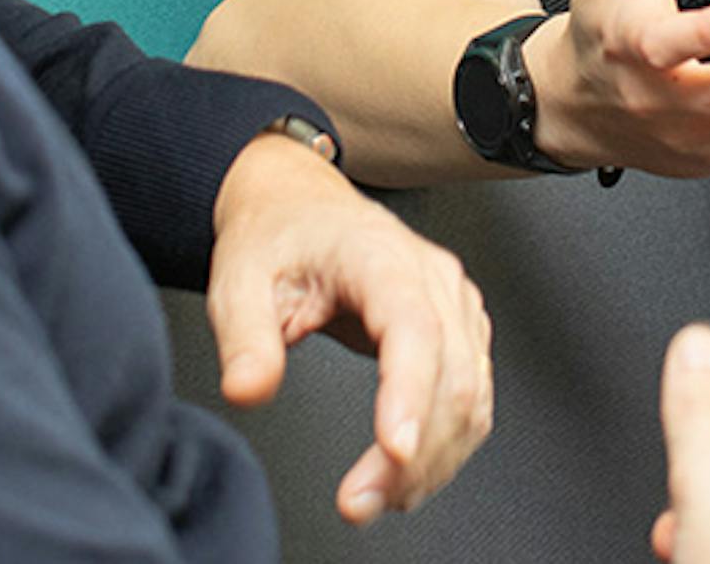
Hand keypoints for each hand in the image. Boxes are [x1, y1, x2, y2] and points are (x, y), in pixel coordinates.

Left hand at [205, 133, 494, 522]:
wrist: (300, 205)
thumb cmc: (277, 235)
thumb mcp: (238, 278)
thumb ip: (243, 337)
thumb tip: (247, 391)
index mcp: (380, 255)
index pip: (413, 328)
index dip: (410, 393)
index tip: (393, 450)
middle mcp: (432, 278)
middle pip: (450, 375)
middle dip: (413, 453)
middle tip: (359, 503)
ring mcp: (453, 304)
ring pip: (470, 396)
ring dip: (434, 460)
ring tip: (378, 501)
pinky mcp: (458, 330)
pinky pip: (471, 397)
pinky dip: (445, 446)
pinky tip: (408, 478)